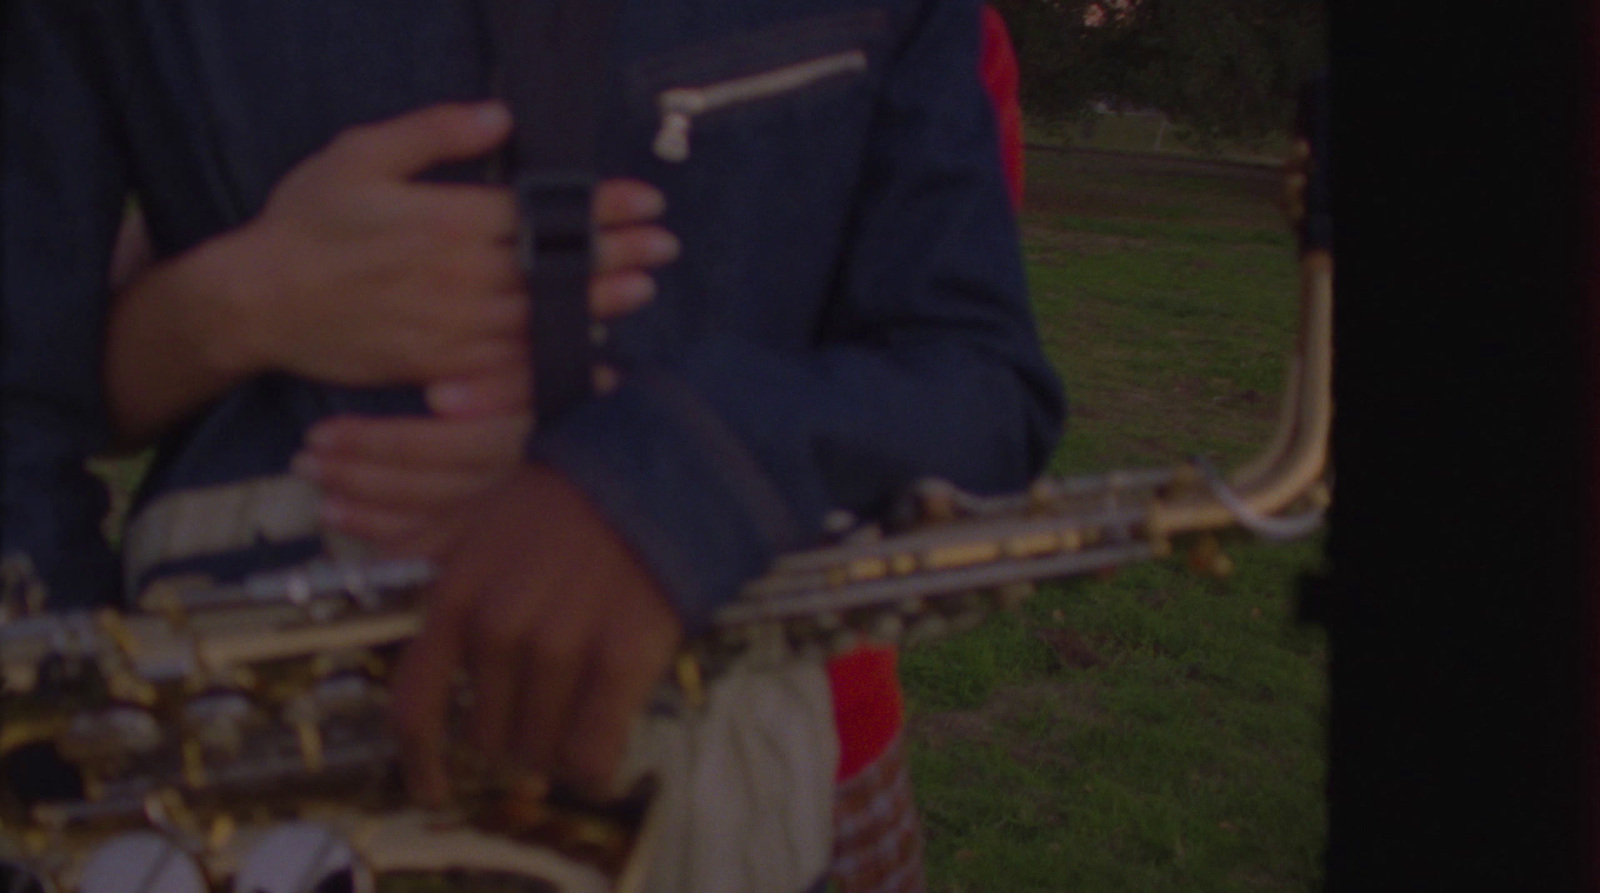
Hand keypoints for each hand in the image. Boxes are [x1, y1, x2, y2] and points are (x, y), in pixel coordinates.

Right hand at [214, 101, 676, 385]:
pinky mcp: (440, 367)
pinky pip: (510, 369)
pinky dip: (554, 363)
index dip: (599, 207)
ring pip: (540, 317)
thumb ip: (433, 133)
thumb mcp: (360, 156)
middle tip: (666, 246)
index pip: (541, 212)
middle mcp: (458, 277)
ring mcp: (451, 328)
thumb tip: (501, 117)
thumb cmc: (307, 222)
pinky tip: (589, 361)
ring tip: (643, 291)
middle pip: (553, 266)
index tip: (645, 201)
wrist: (258, 302)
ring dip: (596, 304)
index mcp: (445, 221)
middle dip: (617, 255)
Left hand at [388, 465, 682, 802]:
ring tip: (577, 722)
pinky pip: (592, 753)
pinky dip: (593, 769)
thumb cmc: (560, 504)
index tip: (433, 790)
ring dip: (553, 753)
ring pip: (539, 751)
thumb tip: (356, 581)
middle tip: (540, 718)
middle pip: (485, 739)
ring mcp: (560, 646)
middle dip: (508, 742)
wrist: (652, 481)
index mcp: (454, 598)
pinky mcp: (620, 661)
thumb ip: (416, 554)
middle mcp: (498, 628)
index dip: (420, 763)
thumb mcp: (472, 515)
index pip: (415, 707)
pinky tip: (601, 758)